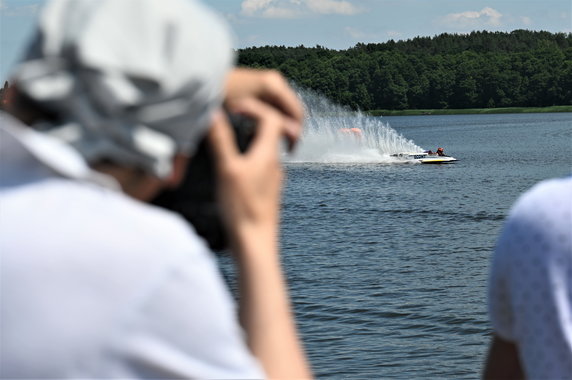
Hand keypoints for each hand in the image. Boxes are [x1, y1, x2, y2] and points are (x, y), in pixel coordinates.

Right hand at [208, 98, 289, 248]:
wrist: (255, 243)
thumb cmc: (242, 208)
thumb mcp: (227, 170)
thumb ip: (220, 140)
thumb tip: (212, 113)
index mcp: (268, 154)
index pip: (271, 117)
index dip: (254, 107)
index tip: (234, 108)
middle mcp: (275, 164)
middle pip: (271, 131)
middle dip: (253, 119)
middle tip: (233, 117)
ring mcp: (273, 179)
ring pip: (266, 149)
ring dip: (250, 139)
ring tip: (229, 140)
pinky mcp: (267, 192)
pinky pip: (261, 165)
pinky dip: (249, 156)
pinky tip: (233, 167)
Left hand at [225, 68, 302, 151]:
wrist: (204, 81)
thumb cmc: (221, 97)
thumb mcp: (248, 114)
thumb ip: (274, 124)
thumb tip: (295, 133)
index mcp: (274, 85)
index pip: (297, 112)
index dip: (296, 132)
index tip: (290, 149)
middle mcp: (276, 81)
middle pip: (294, 110)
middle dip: (292, 129)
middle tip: (286, 148)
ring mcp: (271, 82)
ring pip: (287, 110)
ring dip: (284, 125)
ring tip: (277, 142)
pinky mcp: (265, 86)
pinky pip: (278, 106)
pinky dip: (276, 119)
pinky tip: (265, 131)